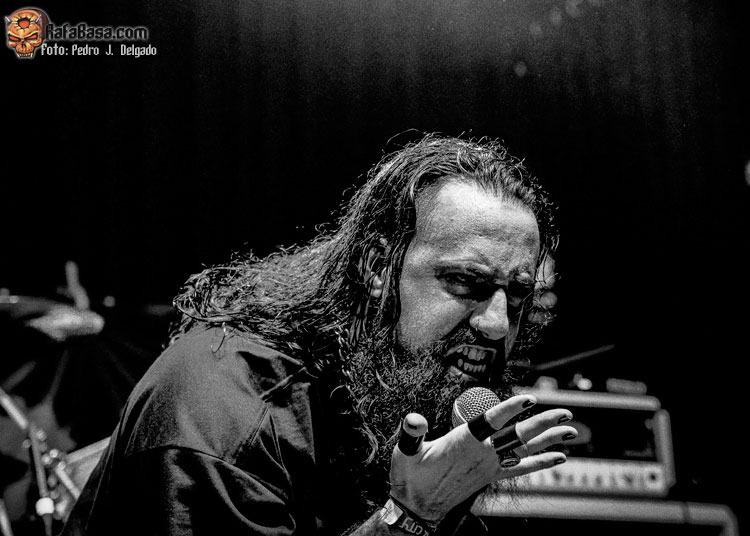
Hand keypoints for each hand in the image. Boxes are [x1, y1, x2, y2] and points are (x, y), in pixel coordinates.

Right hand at [388, 394, 576, 523]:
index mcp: (463, 442)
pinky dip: (541, 462)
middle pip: (518, 435)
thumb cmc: (411, 476)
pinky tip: (558, 457)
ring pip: (524, 450)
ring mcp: (490, 466)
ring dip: (549, 440)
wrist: (418, 508)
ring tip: (570, 430)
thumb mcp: (406, 451)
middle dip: (543, 423)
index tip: (529, 399)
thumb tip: (414, 418)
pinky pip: (521, 467)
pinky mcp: (491, 476)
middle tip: (564, 413)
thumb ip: (411, 432)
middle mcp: (482, 454)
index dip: (511, 409)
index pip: (492, 421)